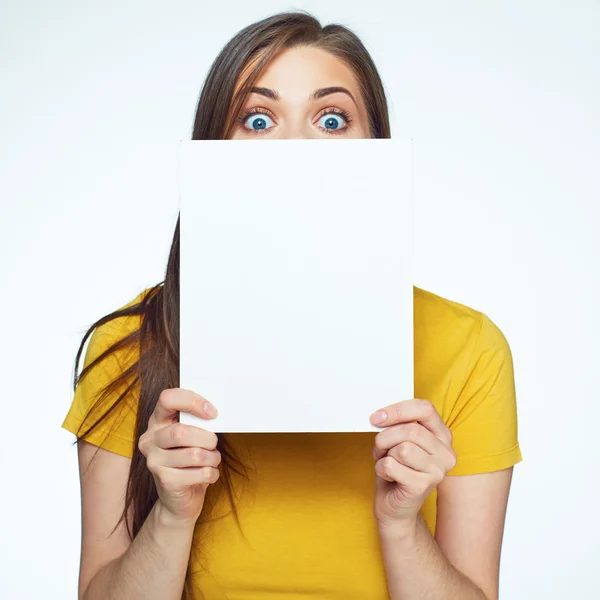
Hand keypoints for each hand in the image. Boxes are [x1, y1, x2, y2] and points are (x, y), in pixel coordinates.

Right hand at [138, 388, 220, 523]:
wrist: (178, 500)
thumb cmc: (189, 462)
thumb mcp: (191, 436)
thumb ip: (197, 422)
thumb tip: (214, 413)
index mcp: (157, 421)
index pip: (167, 398)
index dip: (193, 402)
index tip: (212, 413)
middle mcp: (150, 440)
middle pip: (181, 432)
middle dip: (207, 438)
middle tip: (213, 444)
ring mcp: (154, 462)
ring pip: (194, 454)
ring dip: (212, 458)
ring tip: (212, 460)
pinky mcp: (165, 481)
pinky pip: (200, 473)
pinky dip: (212, 474)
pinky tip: (207, 475)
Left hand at [370, 398, 455, 530]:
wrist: (395, 507)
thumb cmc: (396, 469)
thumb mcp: (398, 440)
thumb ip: (397, 425)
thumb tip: (380, 415)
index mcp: (442, 435)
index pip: (425, 409)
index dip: (398, 410)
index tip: (377, 417)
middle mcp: (446, 452)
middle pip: (410, 430)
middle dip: (385, 438)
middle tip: (380, 448)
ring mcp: (438, 471)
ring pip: (401, 448)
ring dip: (384, 454)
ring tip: (388, 463)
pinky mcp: (423, 486)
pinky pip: (391, 465)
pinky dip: (381, 469)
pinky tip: (389, 477)